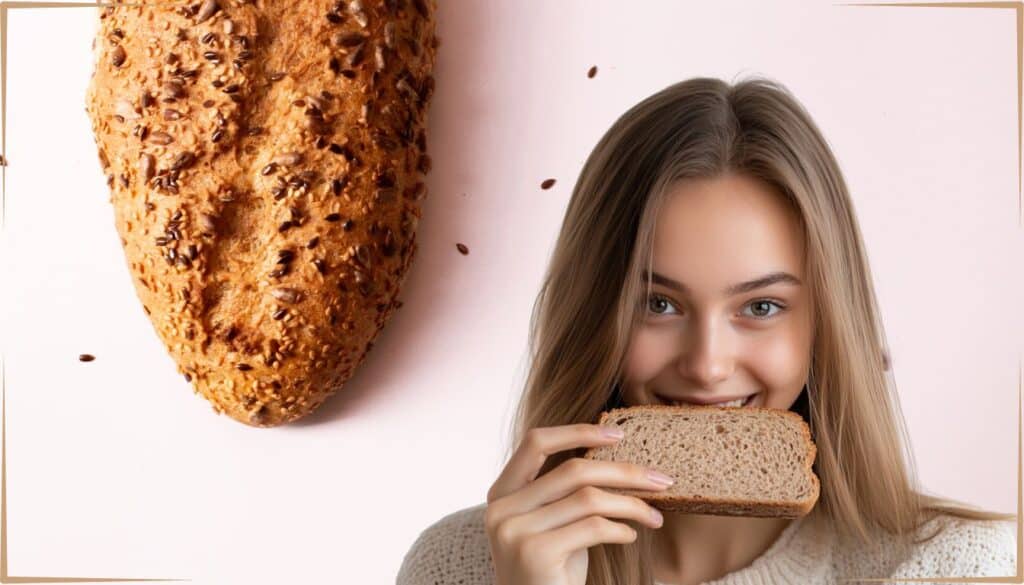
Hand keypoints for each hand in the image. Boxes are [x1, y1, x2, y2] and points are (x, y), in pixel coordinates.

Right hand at [484, 423, 673, 584]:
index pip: (536, 442)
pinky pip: (593, 528)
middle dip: (625, 472)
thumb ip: (565, 492)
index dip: (577, 431)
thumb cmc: (550, 573)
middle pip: (574, 470)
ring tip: (654, 515)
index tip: (618, 434)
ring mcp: (515, 530)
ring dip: (632, 504)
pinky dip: (621, 529)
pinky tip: (631, 536)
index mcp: (501, 494)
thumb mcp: (552, 525)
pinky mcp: (535, 553)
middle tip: (661, 479)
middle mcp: (501, 509)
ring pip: (589, 498)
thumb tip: (617, 456)